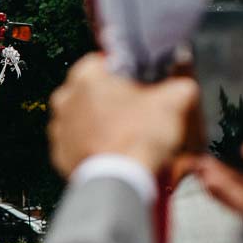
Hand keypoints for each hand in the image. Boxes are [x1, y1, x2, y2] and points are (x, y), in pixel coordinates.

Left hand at [47, 54, 200, 177]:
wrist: (120, 182)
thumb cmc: (140, 137)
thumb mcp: (173, 102)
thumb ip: (180, 85)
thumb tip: (184, 86)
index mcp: (86, 75)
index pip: (104, 61)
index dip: (125, 73)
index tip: (139, 85)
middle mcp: (65, 98)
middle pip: (92, 90)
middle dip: (111, 98)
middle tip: (136, 112)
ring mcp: (59, 127)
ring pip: (84, 117)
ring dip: (101, 122)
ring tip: (126, 135)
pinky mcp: (59, 153)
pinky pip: (78, 143)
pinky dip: (93, 145)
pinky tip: (113, 151)